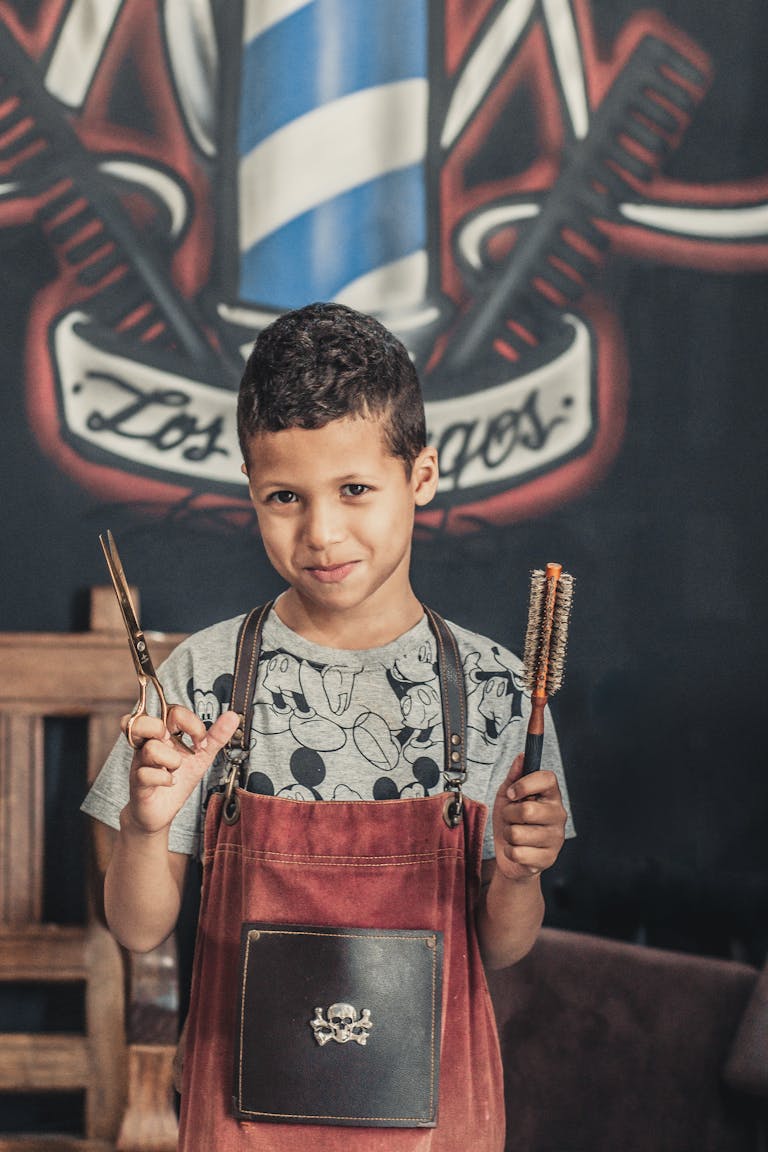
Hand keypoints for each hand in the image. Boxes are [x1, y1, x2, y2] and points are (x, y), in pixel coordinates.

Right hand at [121, 706, 240, 836]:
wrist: (161, 812)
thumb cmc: (178, 779)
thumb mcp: (201, 756)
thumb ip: (216, 736)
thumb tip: (232, 716)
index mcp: (164, 734)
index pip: (172, 711)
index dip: (191, 722)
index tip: (200, 741)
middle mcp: (148, 744)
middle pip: (145, 721)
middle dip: (166, 731)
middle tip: (175, 745)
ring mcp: (141, 763)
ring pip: (151, 749)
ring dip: (172, 760)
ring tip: (175, 770)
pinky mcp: (138, 783)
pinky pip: (146, 774)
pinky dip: (164, 779)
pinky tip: (170, 783)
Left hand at [491, 754, 566, 881]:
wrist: (511, 855)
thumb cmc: (511, 821)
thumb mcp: (507, 796)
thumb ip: (514, 777)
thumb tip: (521, 757)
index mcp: (551, 796)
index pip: (547, 779)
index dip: (525, 784)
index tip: (512, 793)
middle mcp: (558, 815)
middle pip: (527, 810)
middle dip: (508, 815)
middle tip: (510, 818)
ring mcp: (556, 838)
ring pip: (518, 834)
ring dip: (508, 835)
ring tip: (514, 835)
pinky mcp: (548, 859)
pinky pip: (517, 853)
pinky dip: (510, 852)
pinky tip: (518, 850)